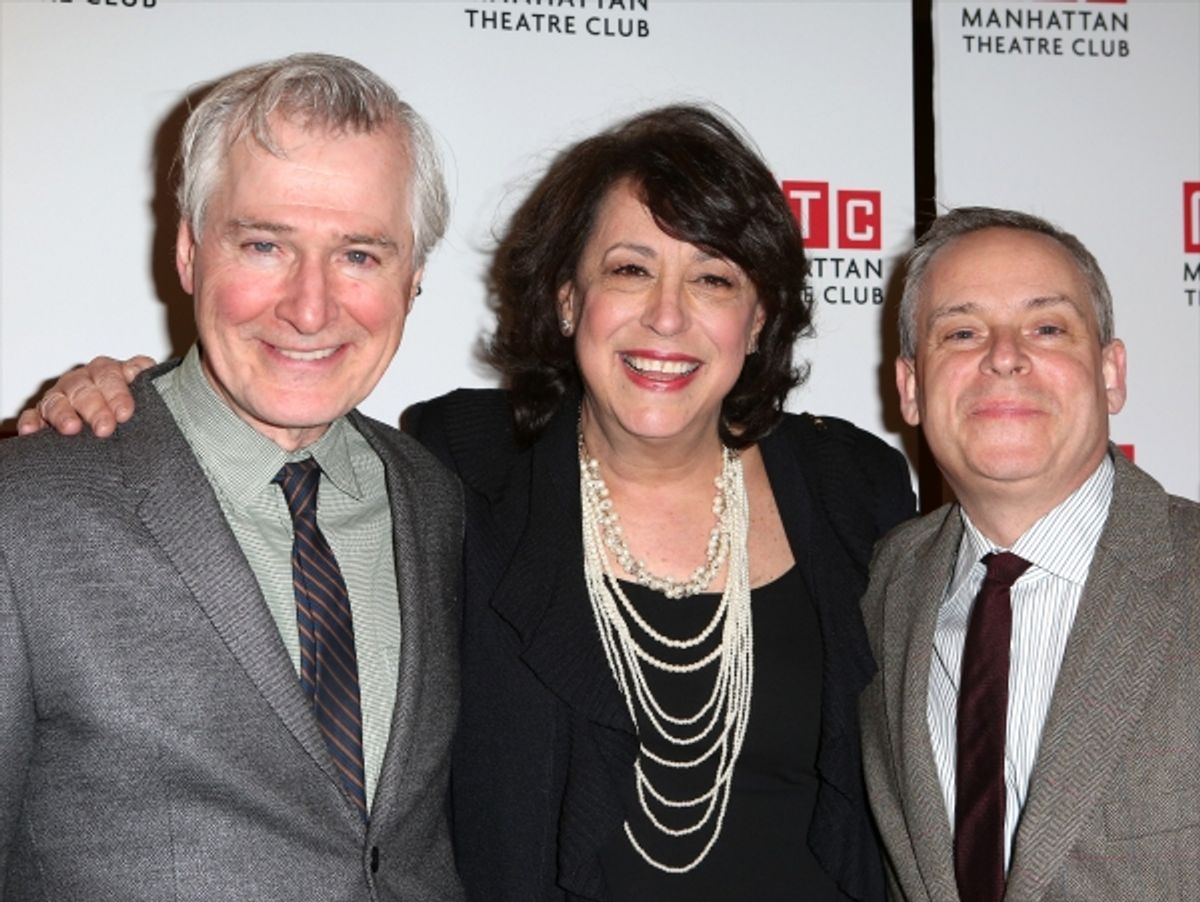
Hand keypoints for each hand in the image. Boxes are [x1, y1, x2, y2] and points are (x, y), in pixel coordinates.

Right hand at [17, 355, 155, 437]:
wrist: (121, 420)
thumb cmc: (134, 407)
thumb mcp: (148, 393)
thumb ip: (152, 384)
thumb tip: (154, 375)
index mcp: (109, 372)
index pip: (112, 374)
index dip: (118, 393)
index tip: (126, 413)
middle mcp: (84, 381)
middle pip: (85, 388)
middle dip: (95, 408)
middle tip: (105, 428)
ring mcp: (62, 396)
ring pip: (58, 399)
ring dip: (63, 413)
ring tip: (71, 428)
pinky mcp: (43, 414)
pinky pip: (34, 414)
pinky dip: (32, 421)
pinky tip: (32, 430)